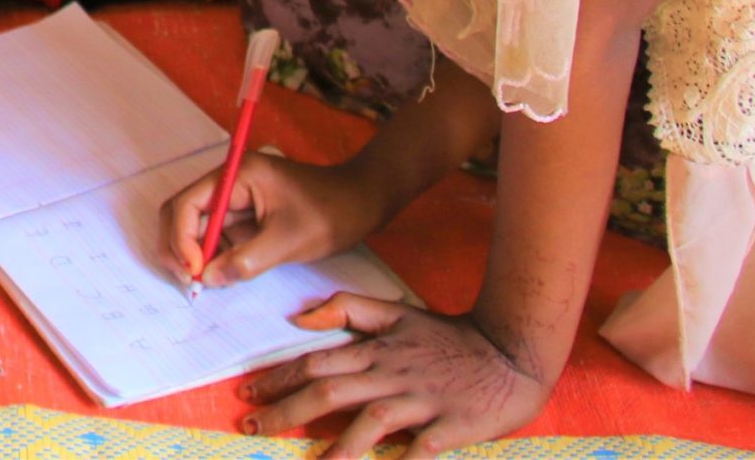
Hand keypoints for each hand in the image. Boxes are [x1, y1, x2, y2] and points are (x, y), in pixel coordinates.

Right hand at [160, 151, 391, 287]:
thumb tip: (207, 279)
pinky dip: (212, 256)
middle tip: (188, 281)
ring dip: (194, 255)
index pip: (188, 203)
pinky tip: (219, 275)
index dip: (182, 239)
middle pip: (183, 212)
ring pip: (197, 226)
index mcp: (237, 175)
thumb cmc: (331, 214)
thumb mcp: (289, 241)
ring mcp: (236, 198)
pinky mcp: (245, 215)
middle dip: (179, 247)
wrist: (363, 202)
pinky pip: (217, 235)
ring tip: (204, 283)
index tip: (193, 272)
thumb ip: (246, 261)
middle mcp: (229, 182)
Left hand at [240, 297, 554, 457]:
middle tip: (252, 426)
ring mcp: (420, 402)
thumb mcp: (396, 312)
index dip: (278, 378)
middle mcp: (390, 375)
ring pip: (371, 423)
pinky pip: (419, 450)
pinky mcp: (449, 427)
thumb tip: (299, 317)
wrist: (508, 352)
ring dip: (338, 446)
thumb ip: (347, 310)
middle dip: (287, 410)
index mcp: (375, 351)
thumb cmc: (447, 337)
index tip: (246, 392)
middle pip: (330, 392)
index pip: (315, 363)